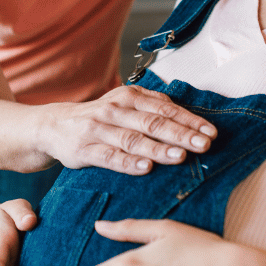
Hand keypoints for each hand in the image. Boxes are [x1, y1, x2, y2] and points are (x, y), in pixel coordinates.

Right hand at [43, 85, 216, 174]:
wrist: (54, 126)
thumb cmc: (99, 118)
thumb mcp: (124, 103)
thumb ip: (152, 106)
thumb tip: (185, 112)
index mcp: (130, 97)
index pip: (166, 108)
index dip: (190, 120)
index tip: (211, 132)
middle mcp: (115, 110)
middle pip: (153, 123)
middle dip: (181, 134)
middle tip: (203, 145)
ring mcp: (99, 130)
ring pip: (133, 139)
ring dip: (158, 149)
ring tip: (180, 157)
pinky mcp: (85, 150)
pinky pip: (110, 157)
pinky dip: (128, 163)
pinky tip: (146, 168)